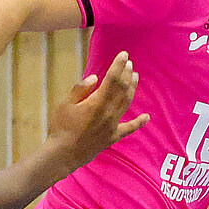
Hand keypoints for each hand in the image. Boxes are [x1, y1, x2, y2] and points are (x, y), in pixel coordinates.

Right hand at [45, 52, 146, 170]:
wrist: (63, 154)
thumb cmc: (61, 128)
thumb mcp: (65, 104)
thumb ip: (80, 90)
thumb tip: (94, 78)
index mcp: (97, 102)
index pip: (112, 79)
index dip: (118, 65)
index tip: (123, 54)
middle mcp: (109, 112)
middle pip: (122, 89)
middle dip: (126, 74)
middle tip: (129, 63)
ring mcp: (112, 125)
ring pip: (126, 103)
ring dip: (132, 88)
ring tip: (136, 77)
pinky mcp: (112, 137)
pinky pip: (129, 128)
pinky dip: (139, 122)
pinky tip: (147, 117)